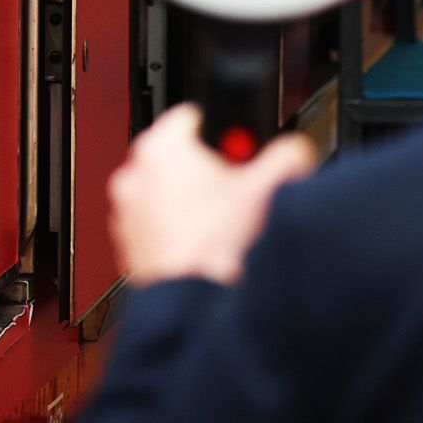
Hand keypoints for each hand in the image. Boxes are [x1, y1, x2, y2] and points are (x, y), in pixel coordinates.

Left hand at [110, 105, 315, 287]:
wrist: (194, 308)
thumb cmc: (217, 250)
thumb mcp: (267, 191)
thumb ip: (287, 157)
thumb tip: (296, 151)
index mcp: (159, 149)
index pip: (192, 115)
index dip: (224, 131)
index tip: (238, 148)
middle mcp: (133, 177)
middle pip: (179, 158)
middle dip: (209, 173)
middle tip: (237, 193)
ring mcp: (126, 214)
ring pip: (166, 195)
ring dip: (192, 206)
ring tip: (223, 228)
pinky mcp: (128, 247)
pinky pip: (156, 228)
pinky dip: (177, 234)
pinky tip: (206, 250)